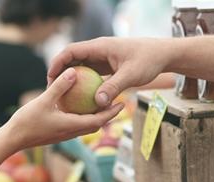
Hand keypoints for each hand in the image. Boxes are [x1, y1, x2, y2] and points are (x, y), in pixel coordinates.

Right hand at [4, 67, 123, 150]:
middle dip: (108, 114)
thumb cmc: (27, 121)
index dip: (112, 112)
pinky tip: (79, 106)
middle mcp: (71, 132)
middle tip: (118, 102)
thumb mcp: (43, 100)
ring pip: (86, 126)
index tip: (122, 103)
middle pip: (96, 124)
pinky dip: (83, 116)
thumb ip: (59, 87)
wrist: (13, 140)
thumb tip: (74, 72)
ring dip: (96, 116)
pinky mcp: (58, 133)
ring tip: (102, 103)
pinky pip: (76, 124)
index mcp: (72, 126)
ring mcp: (65, 134)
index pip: (98, 120)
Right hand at [47, 37, 171, 107]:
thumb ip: (113, 87)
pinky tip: (81, 100)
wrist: (163, 55)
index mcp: (100, 47)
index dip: (57, 63)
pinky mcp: (108, 66)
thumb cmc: (148, 60)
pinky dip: (85, 85)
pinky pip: (91, 75)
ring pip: (81, 67)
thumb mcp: (131, 75)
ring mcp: (103, 58)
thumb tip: (97, 103)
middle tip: (52, 90)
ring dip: (72, 80)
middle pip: (72, 59)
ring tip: (63, 97)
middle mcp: (99, 50)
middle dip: (60, 73)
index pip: (71, 51)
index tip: (50, 78)